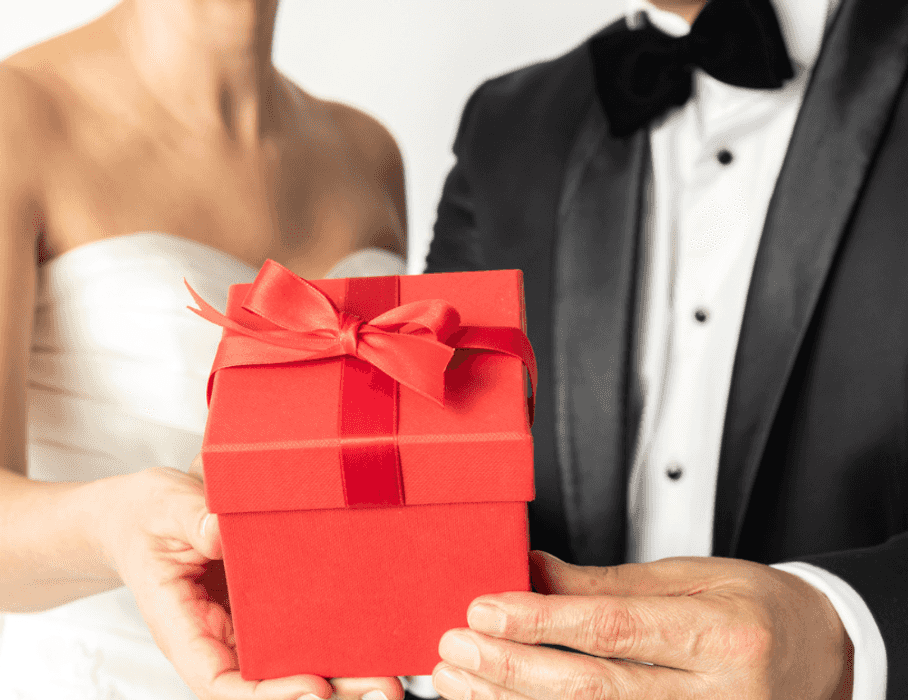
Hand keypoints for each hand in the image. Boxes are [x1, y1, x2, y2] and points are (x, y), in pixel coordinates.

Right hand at [96, 458, 401, 699]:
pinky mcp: (268, 607)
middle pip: (269, 685)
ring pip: (293, 665)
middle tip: (379, 690)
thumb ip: (191, 519)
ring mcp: (245, 627)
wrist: (142, 511)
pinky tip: (377, 638)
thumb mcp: (163, 508)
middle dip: (324, 695)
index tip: (314, 687)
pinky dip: (337, 640)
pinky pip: (302, 632)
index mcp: (183, 628)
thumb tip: (220, 529)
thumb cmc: (145, 516)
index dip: (268, 696)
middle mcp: (218, 638)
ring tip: (390, 677)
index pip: (221, 683)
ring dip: (342, 677)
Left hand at [432, 551, 853, 699]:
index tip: (484, 609)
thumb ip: (605, 583)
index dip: (541, 622)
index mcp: (722, 635)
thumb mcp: (690, 577)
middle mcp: (714, 697)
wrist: (821, 658)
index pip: (616, 630)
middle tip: (455, 649)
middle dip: (513, 669)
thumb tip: (529, 573)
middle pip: (594, 689)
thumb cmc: (756, 611)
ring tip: (460, 680)